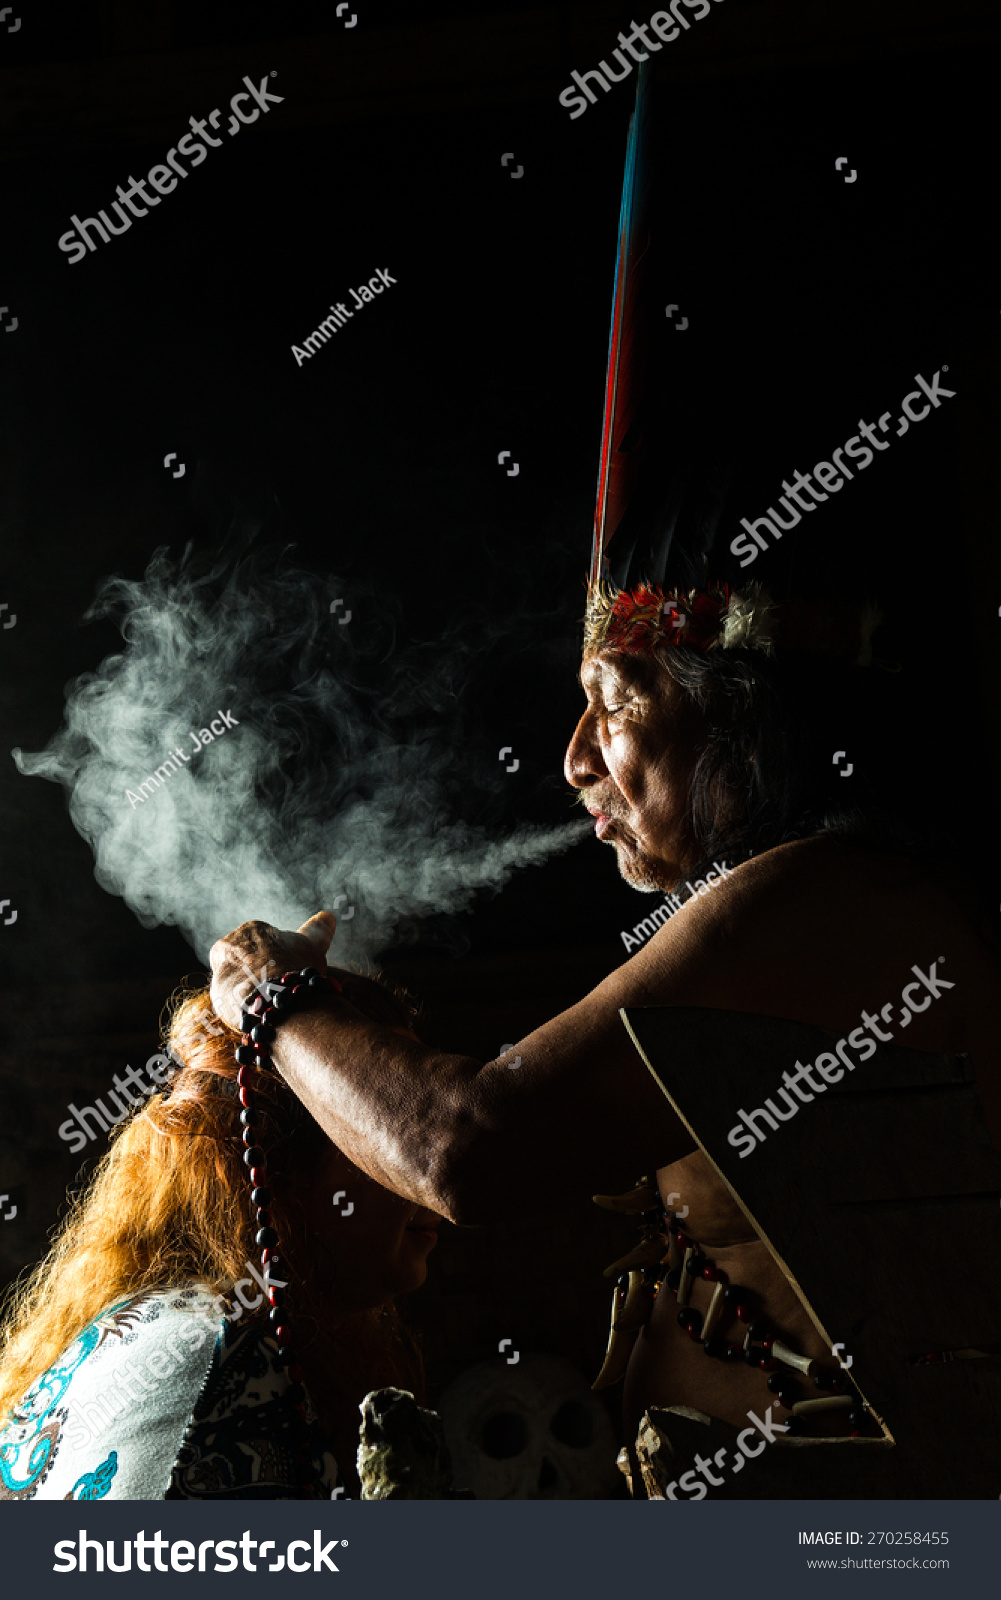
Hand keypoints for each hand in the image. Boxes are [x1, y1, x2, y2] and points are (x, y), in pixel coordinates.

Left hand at [208, 912, 337, 1028]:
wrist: (275, 997)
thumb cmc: (296, 967)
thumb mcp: (312, 945)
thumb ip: (318, 930)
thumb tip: (329, 915)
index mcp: (251, 929)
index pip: (262, 943)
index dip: (277, 960)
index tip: (287, 972)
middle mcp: (229, 944)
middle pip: (246, 961)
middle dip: (259, 974)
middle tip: (278, 989)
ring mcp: (221, 969)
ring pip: (237, 981)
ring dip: (250, 992)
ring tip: (270, 1004)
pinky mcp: (217, 995)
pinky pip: (231, 1002)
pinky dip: (243, 1008)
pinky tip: (258, 1013)